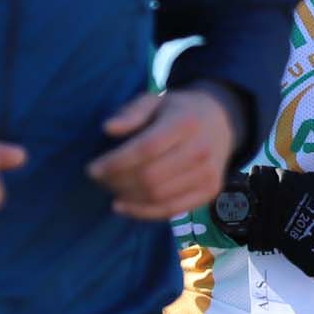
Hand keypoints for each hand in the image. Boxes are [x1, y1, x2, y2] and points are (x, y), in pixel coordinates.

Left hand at [88, 87, 238, 220]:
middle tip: (99, 180)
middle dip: (117, 182)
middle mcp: (200, 149)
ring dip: (127, 197)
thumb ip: (131, 113)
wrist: (221, 122)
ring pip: (159, 196)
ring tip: (110, 189)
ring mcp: (208, 173)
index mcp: (185, 122)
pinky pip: (172, 210)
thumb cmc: (178, 111)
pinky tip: (123, 206)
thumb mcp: (155, 101)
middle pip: (151, 176)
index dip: (115, 162)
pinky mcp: (210, 191)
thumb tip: (108, 129)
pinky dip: (143, 212)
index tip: (92, 169)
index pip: (146, 149)